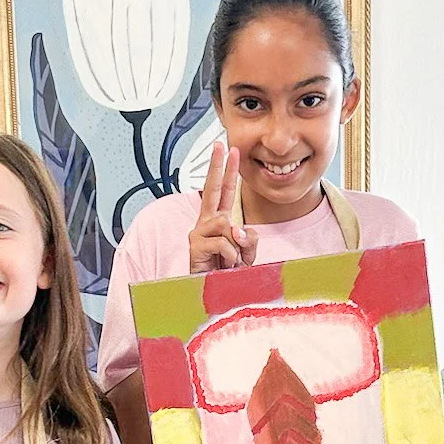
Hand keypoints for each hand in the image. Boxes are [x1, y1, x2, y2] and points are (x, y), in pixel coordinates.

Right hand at [189, 143, 257, 273]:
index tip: (230, 151)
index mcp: (219, 222)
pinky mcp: (195, 245)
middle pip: (213, 188)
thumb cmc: (227, 276)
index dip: (228, 171)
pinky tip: (224, 266)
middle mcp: (206, 223)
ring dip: (235, 246)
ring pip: (226, 224)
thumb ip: (248, 239)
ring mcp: (199, 233)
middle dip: (219, 166)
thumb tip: (238, 229)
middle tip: (222, 146)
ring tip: (229, 262)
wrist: (211, 297)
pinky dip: (230, 257)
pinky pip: (223, 243)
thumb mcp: (246, 255)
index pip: (225, 192)